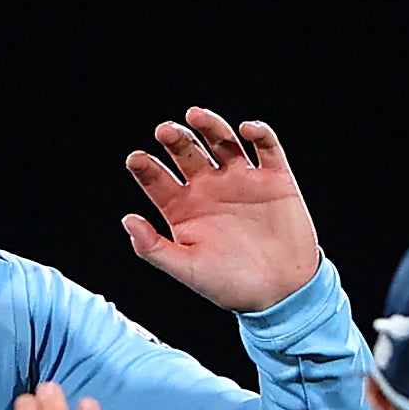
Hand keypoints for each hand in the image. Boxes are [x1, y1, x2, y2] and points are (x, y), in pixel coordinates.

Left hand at [121, 109, 321, 313]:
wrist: (281, 293)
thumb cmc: (230, 285)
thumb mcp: (187, 270)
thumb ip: (154, 248)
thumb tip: (127, 220)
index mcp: (183, 209)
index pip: (157, 180)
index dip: (145, 168)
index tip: (135, 159)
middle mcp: (209, 189)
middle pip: (187, 153)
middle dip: (175, 139)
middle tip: (165, 131)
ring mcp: (241, 180)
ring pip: (222, 141)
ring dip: (209, 126)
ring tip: (195, 116)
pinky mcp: (274, 178)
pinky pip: (267, 147)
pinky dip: (259, 134)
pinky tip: (246, 129)